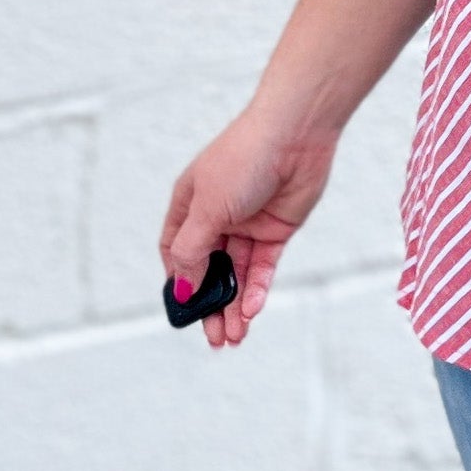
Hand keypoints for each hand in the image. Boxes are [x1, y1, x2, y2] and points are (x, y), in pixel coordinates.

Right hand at [159, 108, 336, 350]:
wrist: (296, 134)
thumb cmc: (243, 159)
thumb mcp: (207, 209)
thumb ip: (193, 251)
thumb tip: (181, 289)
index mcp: (189, 204)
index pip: (175, 251)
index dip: (178, 282)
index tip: (183, 311)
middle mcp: (216, 216)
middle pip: (208, 269)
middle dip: (209, 305)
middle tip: (213, 337)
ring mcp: (247, 224)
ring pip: (236, 274)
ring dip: (234, 305)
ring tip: (233, 336)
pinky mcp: (276, 230)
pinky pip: (263, 267)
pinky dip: (257, 289)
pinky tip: (251, 310)